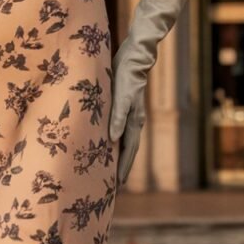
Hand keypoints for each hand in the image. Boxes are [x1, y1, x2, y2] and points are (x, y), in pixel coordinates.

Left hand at [108, 38, 146, 185]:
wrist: (133, 58)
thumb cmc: (125, 76)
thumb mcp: (121, 96)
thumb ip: (117, 117)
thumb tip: (113, 140)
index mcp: (135, 122)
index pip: (129, 151)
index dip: (123, 168)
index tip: (118, 184)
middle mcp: (135, 122)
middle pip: (129, 150)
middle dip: (123, 167)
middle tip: (116, 185)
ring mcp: (131, 115)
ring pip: (126, 142)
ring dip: (120, 156)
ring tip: (112, 170)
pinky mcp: (125, 108)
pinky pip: (121, 131)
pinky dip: (117, 142)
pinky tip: (109, 144)